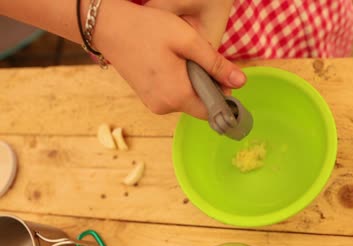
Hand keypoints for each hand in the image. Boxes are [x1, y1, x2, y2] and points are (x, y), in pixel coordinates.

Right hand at [94, 0, 243, 118]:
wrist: (108, 26)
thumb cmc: (148, 29)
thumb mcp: (188, 41)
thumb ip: (216, 64)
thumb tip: (241, 83)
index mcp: (177, 96)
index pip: (212, 111)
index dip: (223, 97)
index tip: (225, 77)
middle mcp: (164, 107)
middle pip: (199, 105)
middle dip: (207, 85)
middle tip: (199, 58)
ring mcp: (153, 104)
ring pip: (186, 99)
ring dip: (192, 82)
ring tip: (182, 57)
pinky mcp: (147, 97)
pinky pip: (173, 95)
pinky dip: (179, 83)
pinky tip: (171, 62)